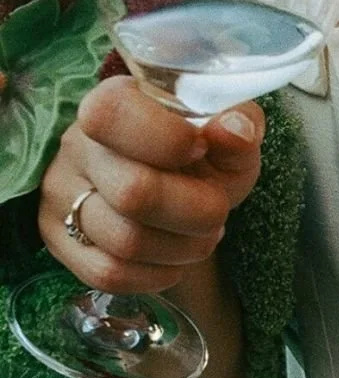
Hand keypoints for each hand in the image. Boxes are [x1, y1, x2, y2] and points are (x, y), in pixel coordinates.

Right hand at [38, 76, 264, 288]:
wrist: (176, 195)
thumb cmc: (202, 160)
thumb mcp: (229, 138)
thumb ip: (239, 126)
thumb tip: (235, 130)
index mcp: (112, 102)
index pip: (112, 114)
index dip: (169, 140)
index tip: (201, 151)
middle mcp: (76, 147)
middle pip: (133, 192)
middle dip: (197, 212)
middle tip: (217, 211)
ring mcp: (61, 195)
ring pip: (125, 241)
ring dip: (183, 249)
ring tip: (202, 236)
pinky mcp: (60, 241)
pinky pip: (109, 273)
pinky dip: (156, 275)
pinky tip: (174, 261)